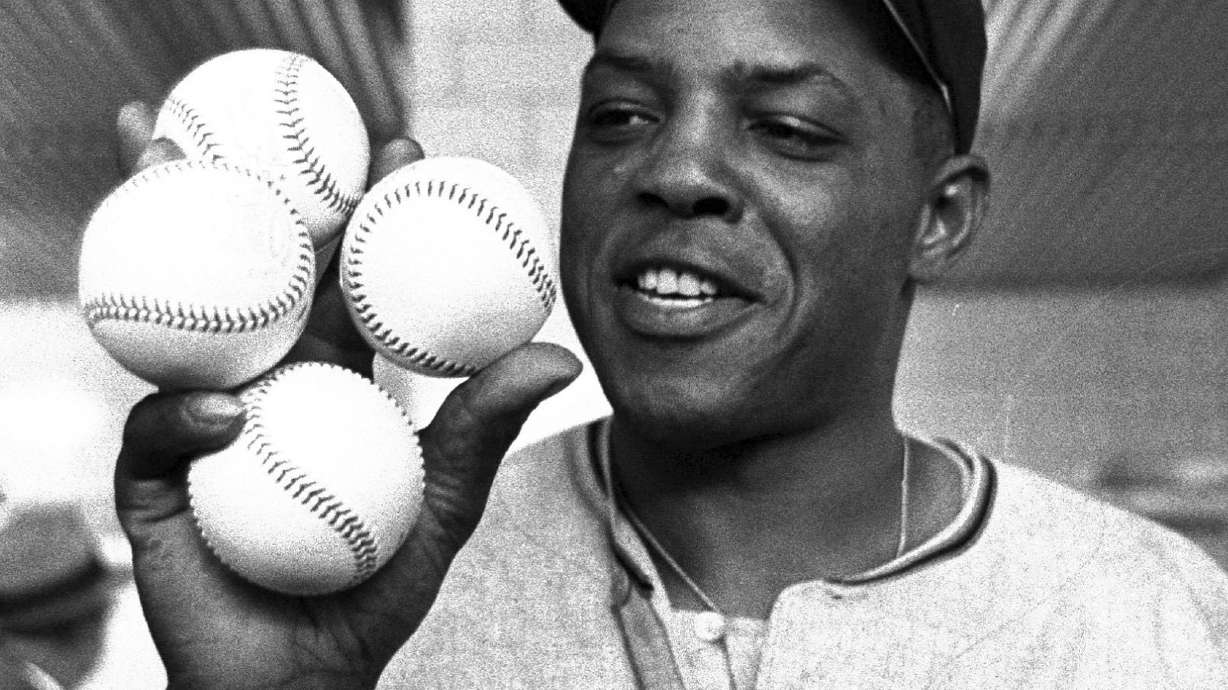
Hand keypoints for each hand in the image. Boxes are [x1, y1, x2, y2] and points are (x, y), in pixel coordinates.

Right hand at [112, 102, 582, 686]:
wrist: (307, 675)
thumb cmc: (377, 588)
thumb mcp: (443, 503)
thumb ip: (485, 429)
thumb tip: (559, 353)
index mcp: (329, 377)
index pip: (344, 276)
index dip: (365, 208)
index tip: (400, 146)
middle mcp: (264, 384)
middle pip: (255, 275)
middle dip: (252, 195)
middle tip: (275, 136)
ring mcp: (206, 425)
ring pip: (185, 325)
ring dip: (173, 252)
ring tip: (175, 186)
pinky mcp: (157, 479)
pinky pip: (161, 432)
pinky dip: (190, 421)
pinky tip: (231, 419)